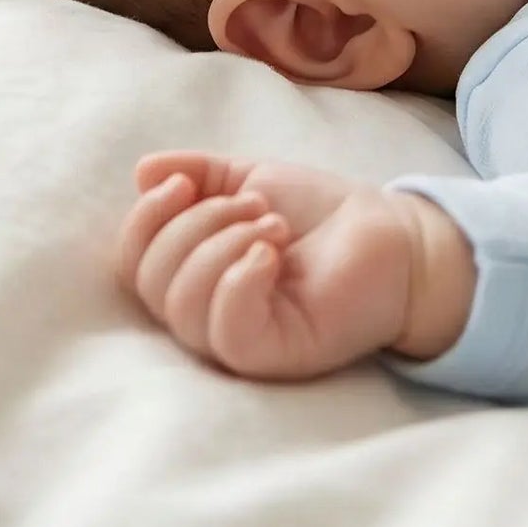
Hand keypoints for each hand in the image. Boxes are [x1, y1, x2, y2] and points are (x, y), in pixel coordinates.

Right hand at [117, 151, 474, 378]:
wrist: (394, 234)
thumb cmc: (323, 214)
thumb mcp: (252, 177)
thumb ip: (199, 174)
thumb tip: (143, 170)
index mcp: (194, 274)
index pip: (134, 263)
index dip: (145, 219)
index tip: (185, 182)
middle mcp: (208, 313)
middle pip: (152, 282)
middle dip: (195, 225)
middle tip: (255, 204)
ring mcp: (238, 340)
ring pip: (183, 307)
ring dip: (221, 245)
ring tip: (273, 225)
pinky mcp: (273, 355)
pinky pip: (226, 332)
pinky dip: (239, 280)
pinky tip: (271, 253)